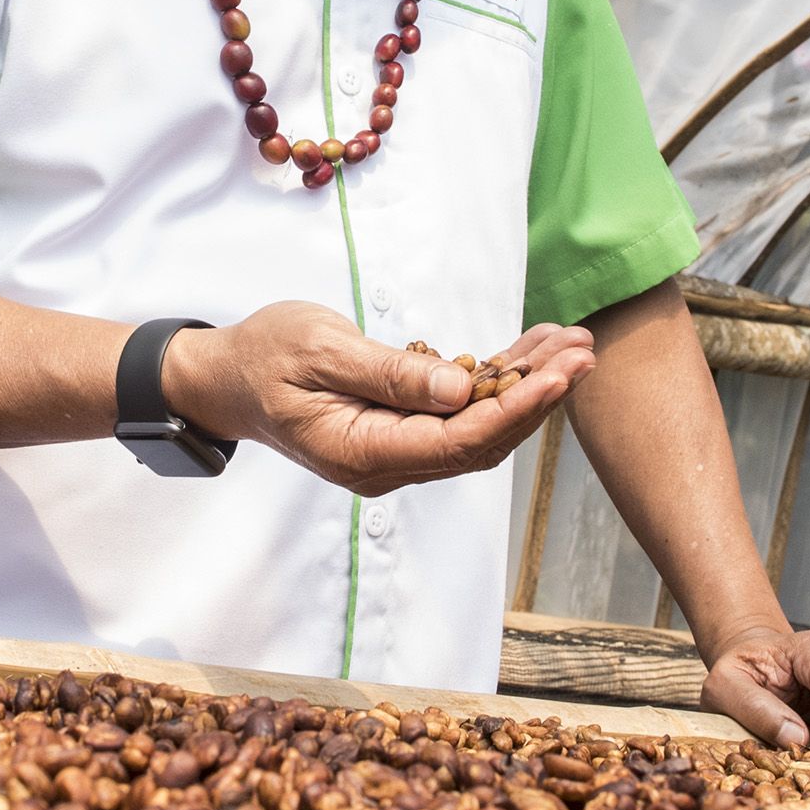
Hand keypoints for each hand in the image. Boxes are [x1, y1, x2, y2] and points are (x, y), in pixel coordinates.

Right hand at [162, 303, 591, 496]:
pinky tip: (533, 352)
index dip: (514, 410)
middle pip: (480, 440)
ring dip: (527, 387)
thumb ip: (390, 373)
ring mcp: (395, 452)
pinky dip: (498, 382)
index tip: (559, 375)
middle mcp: (386, 465)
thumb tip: (460, 389)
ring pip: (478, 428)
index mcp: (361, 452)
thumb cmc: (262, 356)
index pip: (456, 440)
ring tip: (573, 344)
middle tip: (584, 351)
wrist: (224, 378)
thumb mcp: (320, 350)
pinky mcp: (401, 431)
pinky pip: (460, 414)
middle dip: (538, 397)